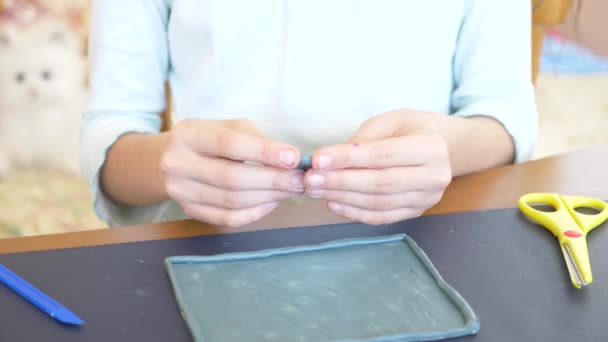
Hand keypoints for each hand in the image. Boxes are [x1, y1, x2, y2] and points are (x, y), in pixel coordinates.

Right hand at [161, 119, 304, 226]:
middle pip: (232, 178)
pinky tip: (270, 202)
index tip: (293, 158)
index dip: (263, 152)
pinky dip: (254, 213)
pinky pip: (227, 218)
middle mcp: (177, 164)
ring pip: (232, 201)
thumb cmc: (210, 139)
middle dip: (272, 180)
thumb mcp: (229, 127)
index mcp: (188, 134)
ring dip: (268, 197)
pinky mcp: (189, 210)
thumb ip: (256, 139)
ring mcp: (180, 191)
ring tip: (291, 190)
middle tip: (300, 180)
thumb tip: (290, 160)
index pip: (229, 144)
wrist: (172, 158)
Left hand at [305, 110, 451, 224]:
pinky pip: (381, 217)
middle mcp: (434, 176)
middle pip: (379, 183)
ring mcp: (427, 199)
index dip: (348, 159)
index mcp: (430, 148)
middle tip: (311, 179)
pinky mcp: (416, 212)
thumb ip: (364, 138)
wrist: (441, 147)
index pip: (382, 155)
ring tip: (316, 189)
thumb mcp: (391, 120)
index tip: (318, 159)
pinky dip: (355, 213)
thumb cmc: (410, 129)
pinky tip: (333, 203)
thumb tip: (331, 160)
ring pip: (378, 203)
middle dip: (340, 181)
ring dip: (343, 198)